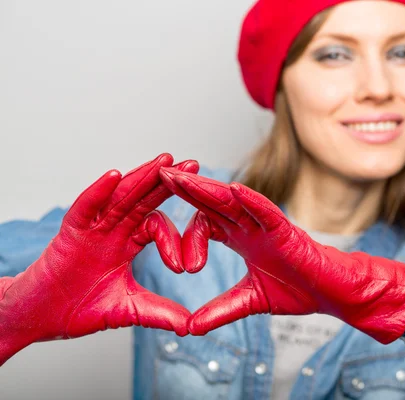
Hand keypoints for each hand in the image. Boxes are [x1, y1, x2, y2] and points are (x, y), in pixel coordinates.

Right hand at [0, 154, 198, 365]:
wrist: (39, 318)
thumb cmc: (78, 309)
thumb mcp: (127, 311)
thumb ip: (158, 313)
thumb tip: (190, 326)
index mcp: (127, 244)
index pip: (156, 226)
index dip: (175, 237)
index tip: (190, 266)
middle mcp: (112, 230)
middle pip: (143, 199)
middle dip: (167, 182)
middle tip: (194, 165)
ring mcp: (92, 228)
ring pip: (120, 196)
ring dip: (142, 177)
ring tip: (165, 161)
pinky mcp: (70, 232)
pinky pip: (85, 207)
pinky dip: (99, 191)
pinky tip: (115, 176)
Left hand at [160, 168, 404, 343]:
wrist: (330, 294)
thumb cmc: (297, 292)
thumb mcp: (249, 301)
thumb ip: (220, 311)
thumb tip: (190, 328)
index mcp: (242, 239)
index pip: (207, 223)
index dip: (186, 231)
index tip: (176, 262)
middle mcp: (251, 227)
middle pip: (214, 203)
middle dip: (188, 190)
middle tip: (160, 174)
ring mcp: (268, 226)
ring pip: (234, 202)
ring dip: (209, 189)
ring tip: (183, 178)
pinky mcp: (286, 230)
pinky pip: (267, 212)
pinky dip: (252, 201)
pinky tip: (233, 190)